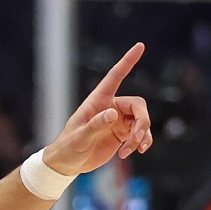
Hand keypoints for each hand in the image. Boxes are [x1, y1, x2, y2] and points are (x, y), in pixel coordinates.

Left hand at [43, 42, 152, 175]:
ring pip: (141, 121)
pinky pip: (141, 134)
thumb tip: (114, 114)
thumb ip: (96, 125)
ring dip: (141, 136)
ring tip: (129, 151)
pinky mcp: (123, 135)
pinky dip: (141, 142)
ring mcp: (118, 121)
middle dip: (142, 122)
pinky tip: (134, 152)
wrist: (68, 163)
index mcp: (99, 100)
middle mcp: (112, 107)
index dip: (127, 61)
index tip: (140, 46)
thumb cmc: (69, 147)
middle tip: (136, 139)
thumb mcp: (79, 137)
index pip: (115, 76)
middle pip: (138, 105)